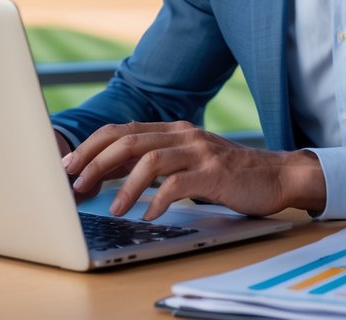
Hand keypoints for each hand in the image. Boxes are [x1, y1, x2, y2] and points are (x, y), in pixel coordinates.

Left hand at [60, 121, 325, 220]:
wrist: (276, 175)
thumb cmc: (227, 173)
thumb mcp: (186, 161)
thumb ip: (154, 161)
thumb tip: (107, 172)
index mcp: (172, 129)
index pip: (121, 130)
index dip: (91, 147)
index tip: (68, 166)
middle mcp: (183, 134)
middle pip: (128, 141)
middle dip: (96, 164)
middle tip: (76, 186)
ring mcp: (199, 151)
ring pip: (150, 160)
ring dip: (125, 186)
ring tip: (113, 208)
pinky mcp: (214, 173)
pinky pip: (178, 184)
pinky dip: (158, 201)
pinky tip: (149, 215)